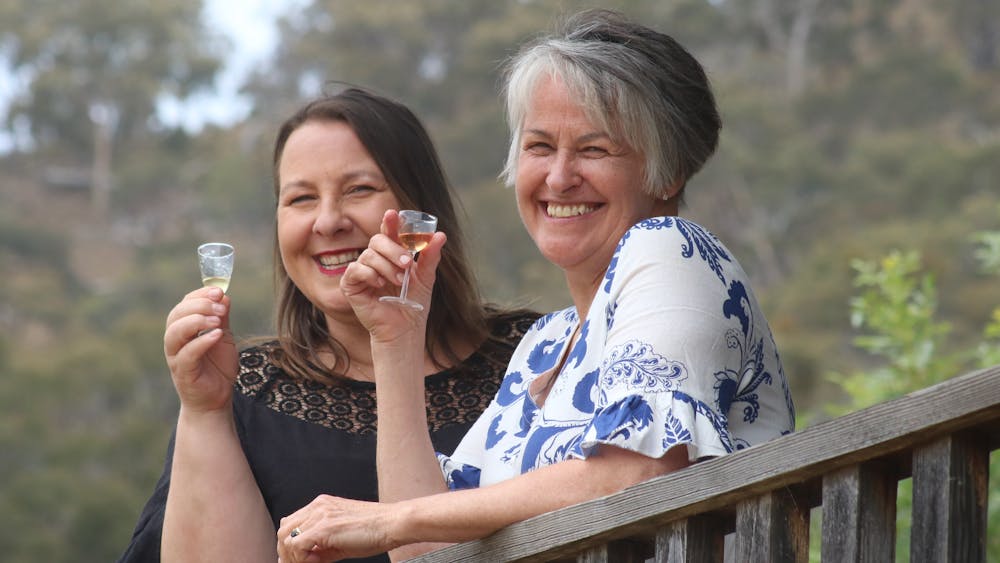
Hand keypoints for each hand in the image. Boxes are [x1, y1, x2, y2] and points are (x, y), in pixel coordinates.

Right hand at [163, 286, 238, 412]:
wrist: (216, 400)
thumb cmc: (217, 368)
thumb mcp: (224, 337)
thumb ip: (222, 318)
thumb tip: (224, 296)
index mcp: (183, 329)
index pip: (184, 304)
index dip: (200, 294)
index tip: (219, 291)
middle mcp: (175, 341)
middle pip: (176, 315)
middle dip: (199, 306)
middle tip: (220, 305)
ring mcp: (176, 357)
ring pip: (175, 332)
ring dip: (197, 321)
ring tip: (218, 319)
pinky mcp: (182, 372)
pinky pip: (187, 354)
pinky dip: (201, 342)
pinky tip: (217, 335)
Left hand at [277, 495, 396, 562]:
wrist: (392, 524)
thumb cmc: (374, 530)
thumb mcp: (341, 536)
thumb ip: (320, 545)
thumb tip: (305, 558)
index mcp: (321, 505)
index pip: (291, 522)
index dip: (289, 544)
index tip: (296, 560)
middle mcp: (318, 506)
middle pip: (284, 529)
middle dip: (286, 552)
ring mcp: (320, 515)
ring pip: (286, 537)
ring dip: (293, 556)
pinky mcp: (324, 528)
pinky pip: (297, 545)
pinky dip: (301, 558)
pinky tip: (318, 562)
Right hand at [341, 209, 445, 340]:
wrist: (405, 328)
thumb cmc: (413, 303)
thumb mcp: (426, 277)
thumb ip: (430, 256)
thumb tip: (440, 235)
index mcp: (391, 254)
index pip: (388, 232)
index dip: (390, 222)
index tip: (393, 214)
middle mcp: (374, 259)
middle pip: (377, 240)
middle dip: (393, 249)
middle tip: (407, 264)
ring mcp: (361, 271)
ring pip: (369, 254)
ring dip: (387, 267)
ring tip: (399, 282)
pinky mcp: (350, 284)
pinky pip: (356, 269)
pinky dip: (370, 274)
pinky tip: (380, 285)